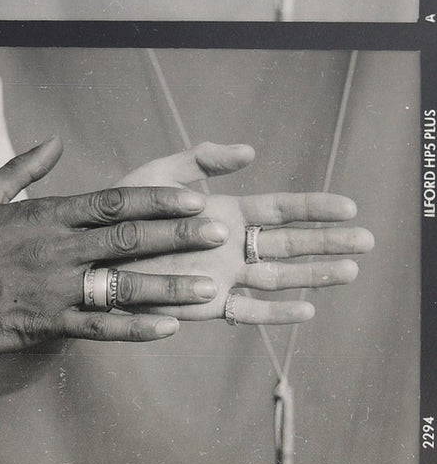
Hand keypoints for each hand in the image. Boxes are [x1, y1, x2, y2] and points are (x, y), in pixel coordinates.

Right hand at [0, 137, 229, 354]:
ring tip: (207, 287)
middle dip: (178, 236)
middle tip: (218, 234)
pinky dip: (134, 328)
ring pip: (121, 284)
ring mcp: (56, 288)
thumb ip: (23, 169)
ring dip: (168, 285)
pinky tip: (167, 328)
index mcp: (49, 215)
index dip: (158, 199)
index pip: (114, 201)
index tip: (193, 198)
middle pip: (129, 238)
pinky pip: (99, 327)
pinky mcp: (48, 323)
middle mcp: (59, 249)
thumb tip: (54, 142)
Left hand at [115, 142, 373, 324]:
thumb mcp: (160, 175)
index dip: (315, 208)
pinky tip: (305, 310)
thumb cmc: (123, 215)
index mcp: (225, 213)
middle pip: (290, 244)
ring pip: (278, 276)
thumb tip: (249, 152)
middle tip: (367, 241)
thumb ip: (202, 160)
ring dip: (314, 275)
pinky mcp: (206, 305)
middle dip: (329, 242)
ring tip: (350, 271)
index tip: (349, 207)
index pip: (281, 209)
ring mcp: (221, 277)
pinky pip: (247, 310)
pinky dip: (275, 312)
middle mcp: (230, 247)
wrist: (95, 258)